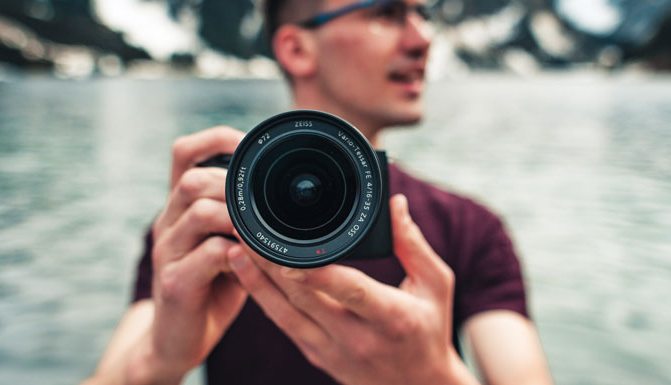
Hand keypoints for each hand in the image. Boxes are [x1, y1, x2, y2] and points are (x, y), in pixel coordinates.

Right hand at [125, 126, 246, 384]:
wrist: (177, 340)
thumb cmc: (212, 286)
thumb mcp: (228, 243)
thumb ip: (243, 217)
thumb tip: (284, 191)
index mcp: (180, 207)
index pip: (184, 153)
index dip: (216, 139)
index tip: (251, 144)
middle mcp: (168, 223)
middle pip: (193, 179)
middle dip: (233, 184)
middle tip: (264, 202)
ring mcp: (168, 252)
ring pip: (199, 211)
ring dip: (238, 216)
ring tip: (261, 230)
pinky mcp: (175, 283)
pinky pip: (208, 254)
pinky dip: (236, 252)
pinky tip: (251, 260)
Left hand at [226, 194, 479, 384]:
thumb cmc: (429, 329)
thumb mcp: (435, 285)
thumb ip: (413, 244)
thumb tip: (394, 202)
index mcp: (391, 316)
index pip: (350, 291)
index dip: (317, 275)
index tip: (287, 256)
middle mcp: (358, 338)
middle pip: (305, 299)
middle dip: (271, 265)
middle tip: (246, 232)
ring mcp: (333, 351)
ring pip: (285, 315)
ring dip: (257, 282)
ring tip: (235, 249)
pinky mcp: (317, 355)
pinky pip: (284, 325)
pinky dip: (264, 299)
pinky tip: (246, 274)